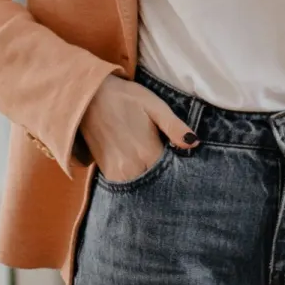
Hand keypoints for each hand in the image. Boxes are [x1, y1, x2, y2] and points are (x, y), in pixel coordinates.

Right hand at [78, 76, 197, 181]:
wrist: (90, 97)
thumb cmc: (126, 98)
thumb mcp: (155, 106)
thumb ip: (175, 127)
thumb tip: (194, 143)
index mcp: (148, 153)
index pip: (171, 174)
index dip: (179, 170)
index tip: (181, 162)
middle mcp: (132, 168)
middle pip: (156, 183)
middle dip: (165, 178)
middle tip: (169, 163)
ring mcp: (117, 173)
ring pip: (141, 187)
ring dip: (150, 180)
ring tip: (154, 165)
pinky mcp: (106, 172)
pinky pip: (126, 184)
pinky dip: (136, 179)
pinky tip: (140, 166)